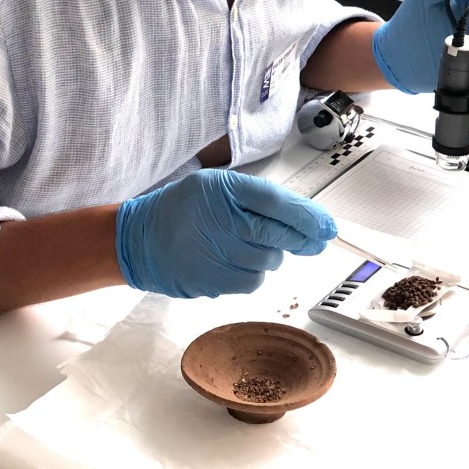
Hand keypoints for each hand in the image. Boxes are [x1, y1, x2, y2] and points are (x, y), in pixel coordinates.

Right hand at [115, 169, 336, 298]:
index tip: (328, 226)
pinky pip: (252, 281)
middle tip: (316, 241)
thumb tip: (303, 219)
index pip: (276, 202)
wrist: (140, 240)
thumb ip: (256, 199)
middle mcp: (221, 219)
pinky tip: (237, 261)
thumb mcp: (216, 187)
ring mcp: (217, 252)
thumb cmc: (181, 209)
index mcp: (223, 189)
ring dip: (271, 255)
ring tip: (248, 244)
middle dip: (303, 239)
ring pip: (269, 260)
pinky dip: (253, 273)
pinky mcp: (214, 281)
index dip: (307, 216)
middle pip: (278, 234)